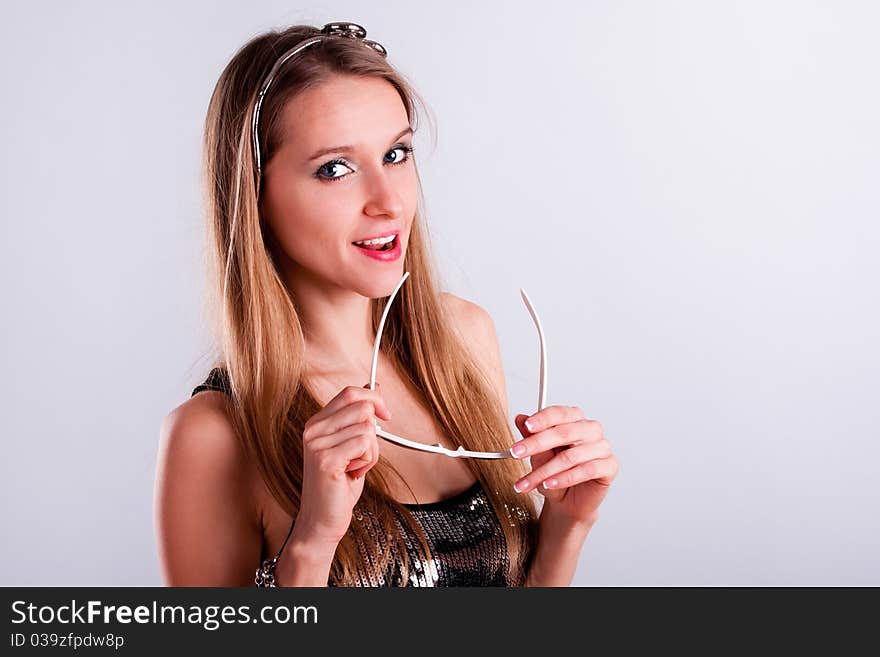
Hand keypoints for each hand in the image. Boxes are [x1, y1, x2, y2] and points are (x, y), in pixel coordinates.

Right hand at [296, 383, 390, 547]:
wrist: (322, 520)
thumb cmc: (339, 485)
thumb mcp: (351, 444)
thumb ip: (359, 417)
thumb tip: (374, 387)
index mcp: (317, 422)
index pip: (350, 393)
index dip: (374, 399)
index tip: (385, 415)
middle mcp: (313, 430)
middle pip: (362, 407)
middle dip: (375, 431)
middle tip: (364, 453)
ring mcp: (317, 444)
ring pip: (368, 429)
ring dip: (371, 453)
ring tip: (354, 468)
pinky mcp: (326, 459)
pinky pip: (364, 445)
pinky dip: (368, 462)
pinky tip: (352, 474)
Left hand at [509, 405, 617, 526]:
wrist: (567, 501)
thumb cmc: (554, 473)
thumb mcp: (538, 455)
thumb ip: (531, 436)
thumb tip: (520, 418)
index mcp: (574, 419)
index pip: (559, 413)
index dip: (542, 419)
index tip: (526, 426)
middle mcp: (590, 429)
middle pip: (564, 432)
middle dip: (536, 444)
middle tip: (516, 453)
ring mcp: (602, 447)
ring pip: (572, 456)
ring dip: (546, 470)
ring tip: (529, 480)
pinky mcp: (610, 466)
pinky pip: (587, 470)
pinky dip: (565, 478)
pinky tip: (550, 484)